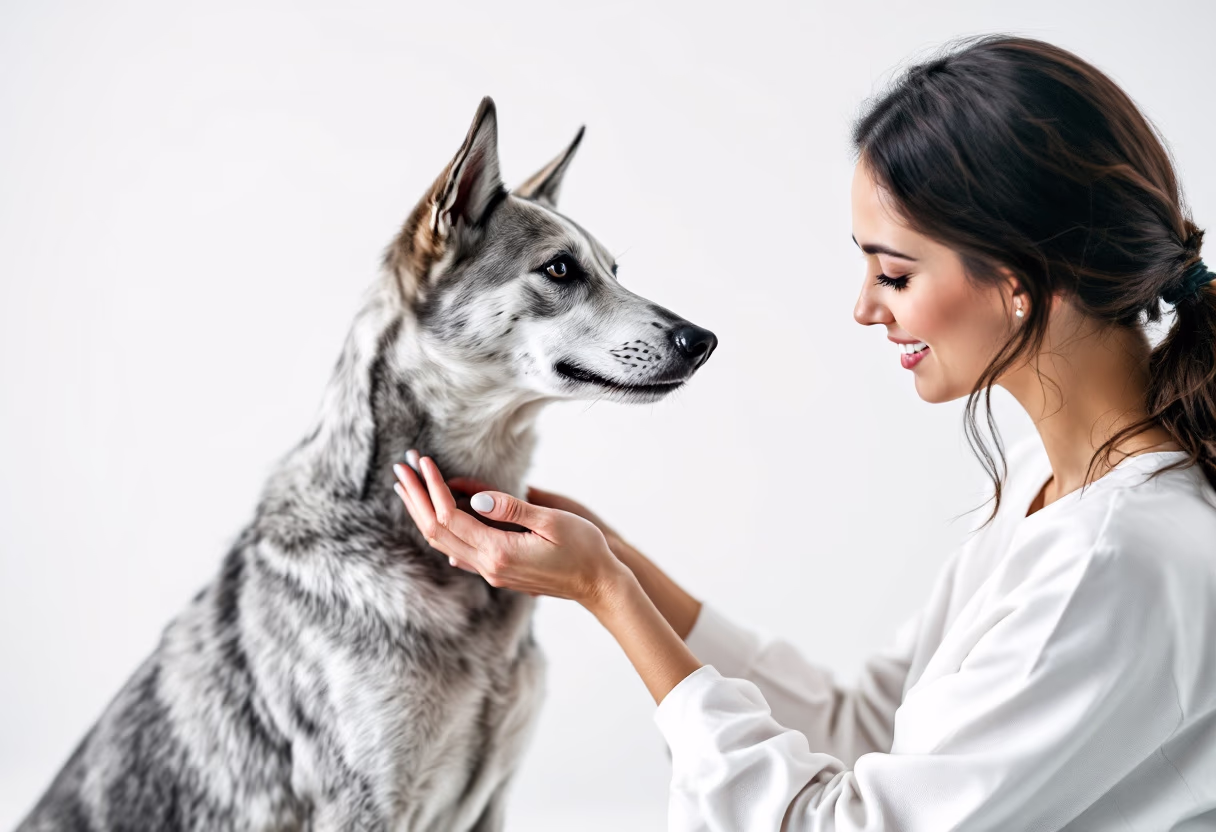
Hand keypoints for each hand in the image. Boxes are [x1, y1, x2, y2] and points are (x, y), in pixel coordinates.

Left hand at [394, 454, 630, 611]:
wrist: (598, 585)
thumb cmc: (584, 549)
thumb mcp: (552, 521)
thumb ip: (511, 509)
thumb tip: (475, 497)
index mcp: (499, 552)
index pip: (450, 516)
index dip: (432, 487)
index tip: (422, 462)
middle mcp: (489, 566)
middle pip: (436, 530)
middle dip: (416, 497)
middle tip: (400, 469)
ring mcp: (491, 572)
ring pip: (443, 541)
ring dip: (422, 511)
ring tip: (408, 486)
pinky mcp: (498, 571)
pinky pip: (458, 548)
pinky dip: (441, 526)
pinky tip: (434, 515)